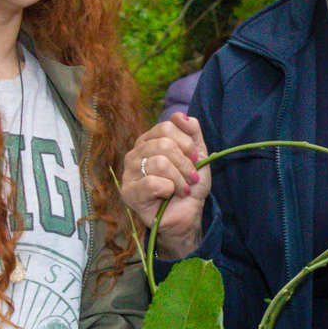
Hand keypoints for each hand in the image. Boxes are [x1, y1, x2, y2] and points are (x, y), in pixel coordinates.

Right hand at [119, 114, 210, 258]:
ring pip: (158, 163)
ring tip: (182, 189)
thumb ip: (192, 132)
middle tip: (191, 178)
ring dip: (178, 179)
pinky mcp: (129, 192)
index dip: (186, 144)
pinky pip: (151, 182)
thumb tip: (179, 115)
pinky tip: (169, 195)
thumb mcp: (198, 154)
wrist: (188, 214)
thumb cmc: (189, 185)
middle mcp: (135, 153)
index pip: (167, 127)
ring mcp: (129, 172)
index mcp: (149, 140)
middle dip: (185, 164)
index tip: (195, 160)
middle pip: (164, 144)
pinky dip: (168, 189)